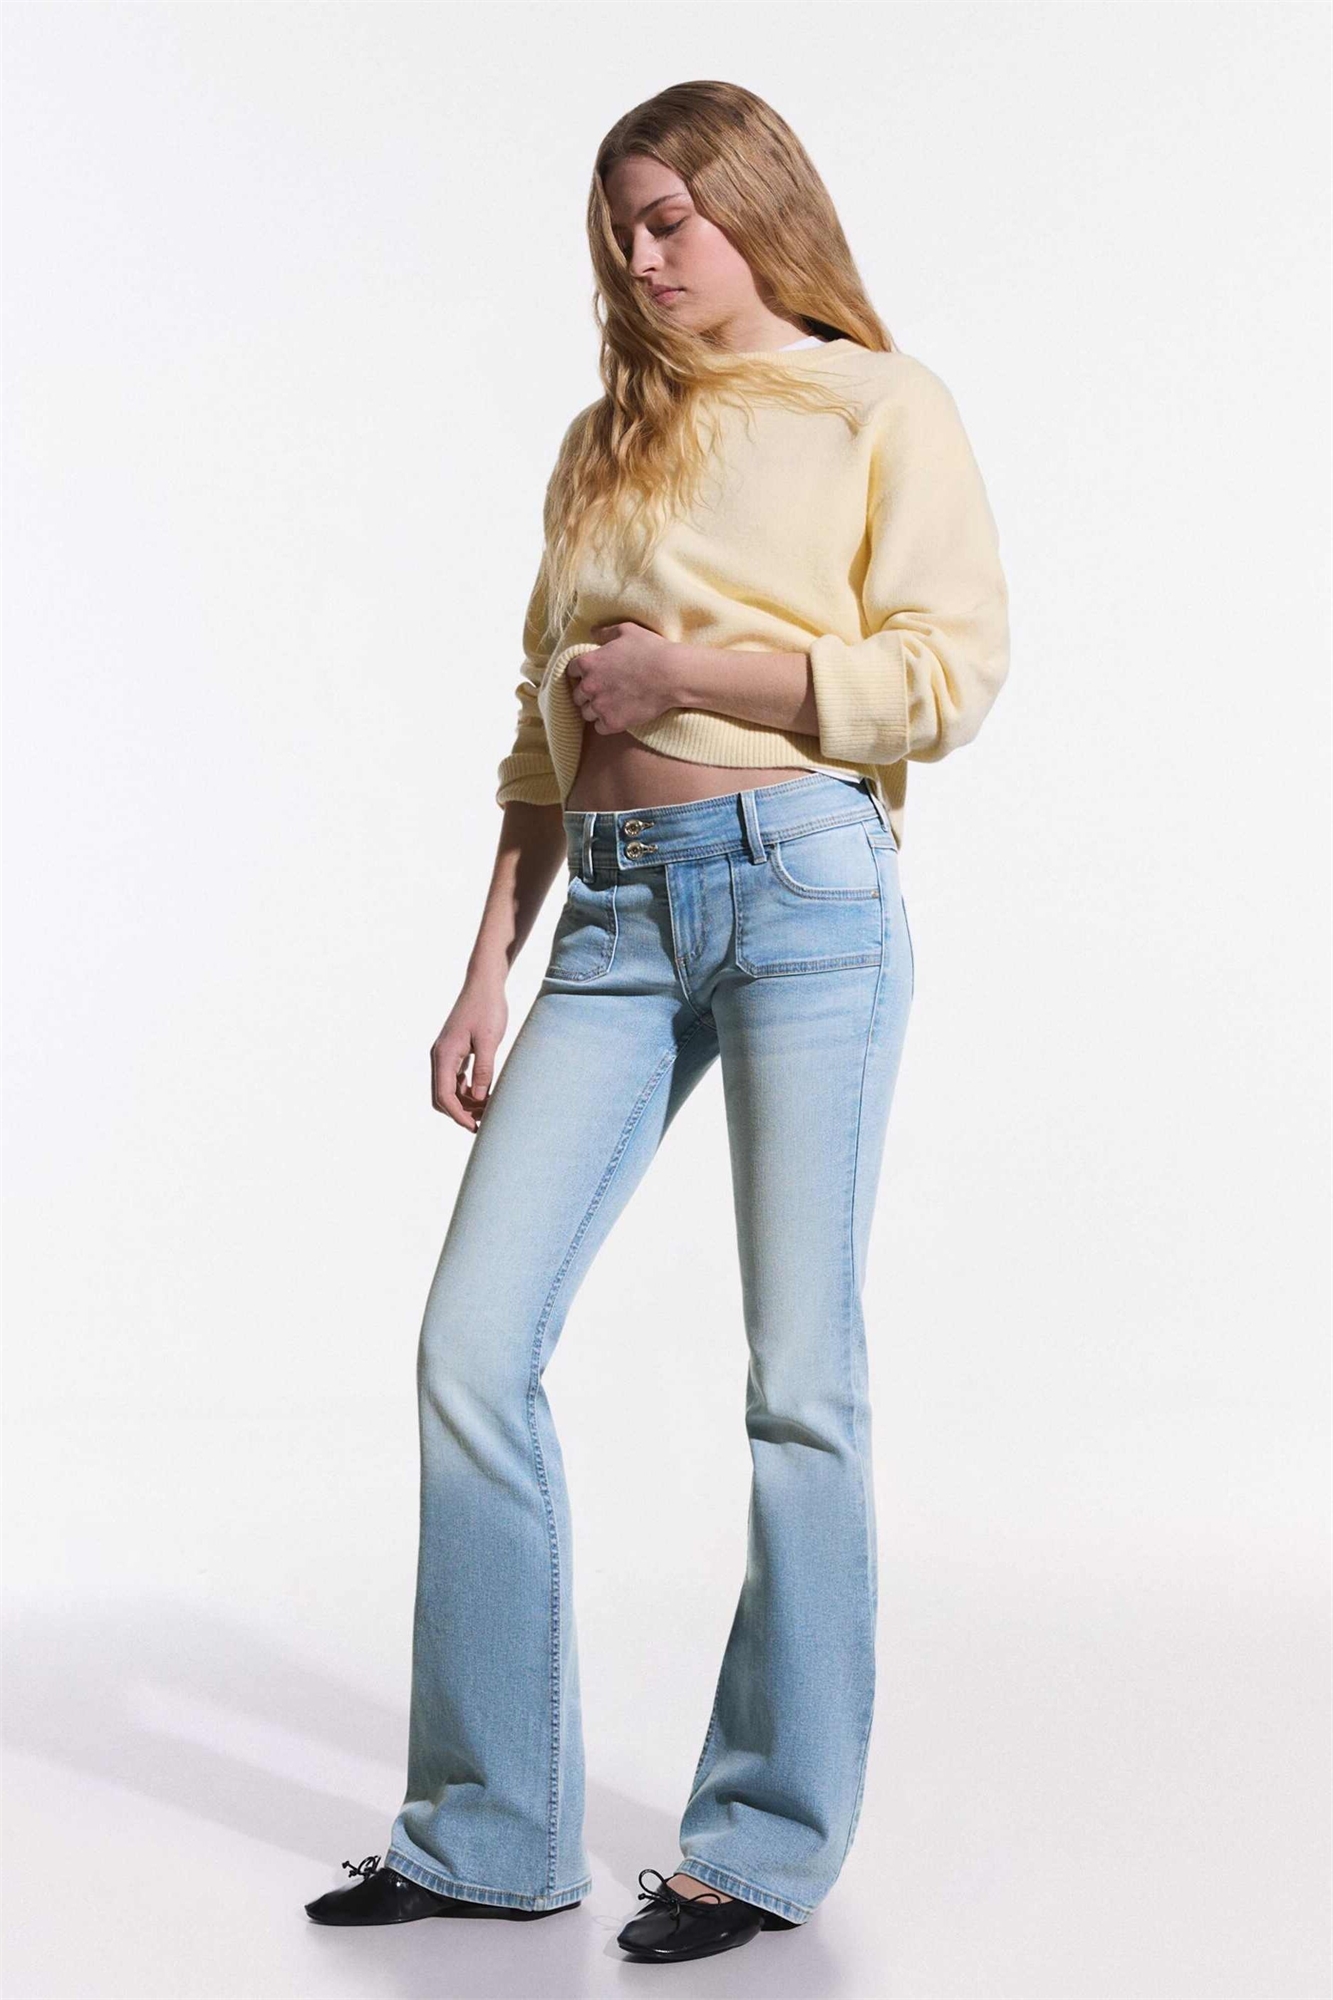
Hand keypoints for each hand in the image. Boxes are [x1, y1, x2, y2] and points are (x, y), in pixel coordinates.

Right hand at [431, 978, 507, 1133]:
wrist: (484, 984)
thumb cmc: (488, 1008)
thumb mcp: (489, 1040)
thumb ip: (483, 1070)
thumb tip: (478, 1098)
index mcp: (444, 1054)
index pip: (444, 1096)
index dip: (459, 1115)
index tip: (475, 1127)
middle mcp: (440, 1056)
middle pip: (442, 1096)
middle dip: (461, 1112)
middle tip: (485, 1121)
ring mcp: (446, 1054)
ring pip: (449, 1089)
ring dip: (466, 1102)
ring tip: (490, 1108)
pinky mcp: (455, 1050)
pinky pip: (456, 1078)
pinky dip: (468, 1090)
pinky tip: (486, 1093)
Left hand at [565, 621, 678, 733]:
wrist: (672, 675)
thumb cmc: (651, 650)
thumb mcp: (627, 631)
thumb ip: (605, 632)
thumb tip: (592, 632)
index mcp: (588, 663)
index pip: (571, 671)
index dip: (581, 673)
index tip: (592, 674)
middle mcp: (589, 686)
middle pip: (578, 695)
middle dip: (587, 693)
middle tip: (604, 691)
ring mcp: (600, 706)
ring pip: (586, 713)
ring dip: (595, 709)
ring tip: (610, 705)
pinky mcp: (612, 722)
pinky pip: (599, 728)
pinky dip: (605, 724)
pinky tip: (617, 716)